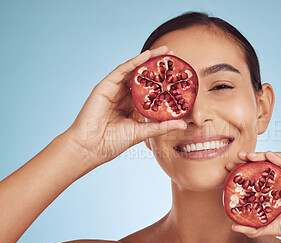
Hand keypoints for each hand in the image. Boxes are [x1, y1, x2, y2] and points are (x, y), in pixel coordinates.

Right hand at [63, 46, 186, 167]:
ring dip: (149, 59)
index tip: (178, 74)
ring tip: (165, 51)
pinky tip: (147, 55)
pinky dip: (135, 61)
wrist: (91, 147)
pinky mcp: (105, 86)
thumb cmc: (113, 142)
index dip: (163, 81)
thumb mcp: (143, 132)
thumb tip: (184, 124)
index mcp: (132, 106)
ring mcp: (114, 89)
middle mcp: (123, 95)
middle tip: (173, 55)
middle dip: (158, 65)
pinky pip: (122, 70)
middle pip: (143, 76)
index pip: (150, 89)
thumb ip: (162, 126)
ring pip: (134, 70)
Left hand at [228, 151, 280, 242]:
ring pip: (278, 162)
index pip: (258, 177)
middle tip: (237, 156)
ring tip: (249, 155)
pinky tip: (269, 156)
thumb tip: (234, 226)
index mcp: (276, 191)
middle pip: (266, 166)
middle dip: (251, 159)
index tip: (229, 169)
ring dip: (263, 156)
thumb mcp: (272, 227)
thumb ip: (255, 227)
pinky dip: (280, 160)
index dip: (244, 171)